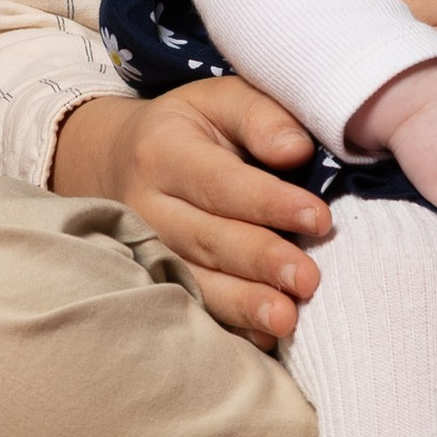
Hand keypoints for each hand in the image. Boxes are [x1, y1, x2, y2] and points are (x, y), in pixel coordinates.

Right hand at [49, 77, 332, 344]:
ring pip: (196, 281)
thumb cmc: (190, 127)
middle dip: (261, 260)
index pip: (221, 182)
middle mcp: (146, 205)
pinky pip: (190, 307)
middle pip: (208, 238)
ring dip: (244, 303)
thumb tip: (297, 150)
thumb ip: (260, 116)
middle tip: (308, 279)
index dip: (269, 203)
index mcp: (163, 149)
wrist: (118, 161)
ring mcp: (143, 251)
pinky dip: (229, 326)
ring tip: (286, 319)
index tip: (318, 219)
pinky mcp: (151, 281)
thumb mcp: (219, 100)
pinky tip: (263, 336)